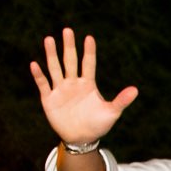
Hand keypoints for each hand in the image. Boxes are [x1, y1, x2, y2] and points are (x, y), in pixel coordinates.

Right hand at [30, 28, 137, 145]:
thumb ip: (121, 100)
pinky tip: (35, 64)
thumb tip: (136, 89)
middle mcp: (73, 83)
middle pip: (70, 61)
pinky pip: (43, 84)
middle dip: (69, 46)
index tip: (89, 38)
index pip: (88, 64)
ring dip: (52, 55)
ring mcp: (60, 89)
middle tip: (67, 30)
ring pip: (55, 68)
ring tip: (49, 39)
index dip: (89, 52)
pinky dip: (39, 75)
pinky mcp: (49, 99)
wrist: (81, 139)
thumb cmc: (97, 125)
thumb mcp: (111, 113)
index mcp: (88, 84)